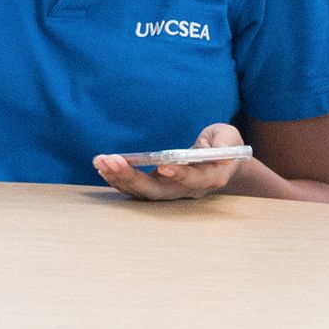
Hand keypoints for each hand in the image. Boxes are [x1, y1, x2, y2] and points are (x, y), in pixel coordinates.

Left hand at [94, 123, 247, 201]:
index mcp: (210, 177)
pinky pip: (136, 188)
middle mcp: (187, 190)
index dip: (180, 175)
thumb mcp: (228, 137)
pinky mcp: (157, 187)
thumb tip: (218, 149)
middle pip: (159, 191)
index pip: (194, 180)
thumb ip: (224, 141)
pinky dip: (118, 178)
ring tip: (100, 162)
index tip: (163, 165)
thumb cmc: (222, 145)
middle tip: (111, 161)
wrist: (218, 160)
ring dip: (119, 178)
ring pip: (143, 192)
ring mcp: (170, 191)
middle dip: (133, 177)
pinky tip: (102, 166)